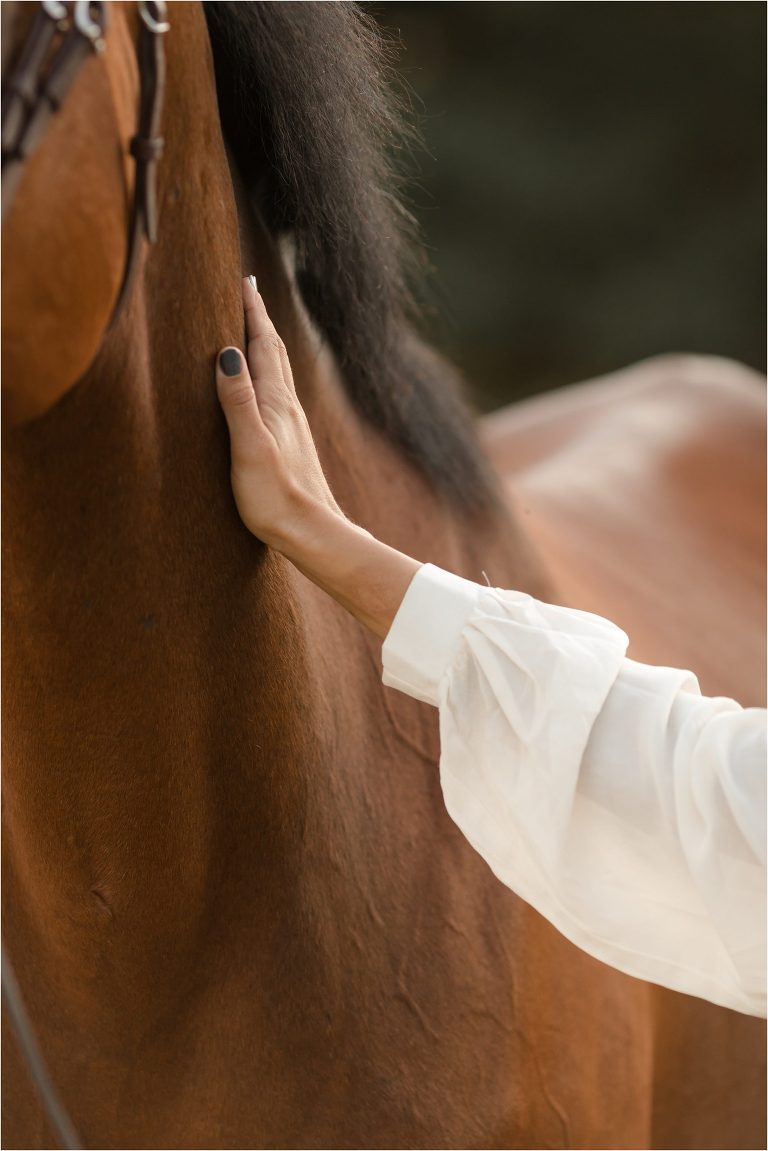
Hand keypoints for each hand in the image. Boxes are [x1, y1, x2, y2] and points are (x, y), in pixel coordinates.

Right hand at [215, 276, 342, 552]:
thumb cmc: (276, 497)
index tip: (243, 279)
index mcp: (276, 402)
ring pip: (279, 372)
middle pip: (274, 352)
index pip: (263, 345)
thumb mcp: (249, 447)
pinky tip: (268, 386)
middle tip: (248, 291)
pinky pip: (278, 393)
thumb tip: (228, 352)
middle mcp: (288, 407)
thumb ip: (238, 401)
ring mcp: (293, 425)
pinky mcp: (292, 443)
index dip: (252, 311)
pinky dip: (269, 373)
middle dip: (260, 319)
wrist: (312, 533)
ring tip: (255, 328)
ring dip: (266, 344)